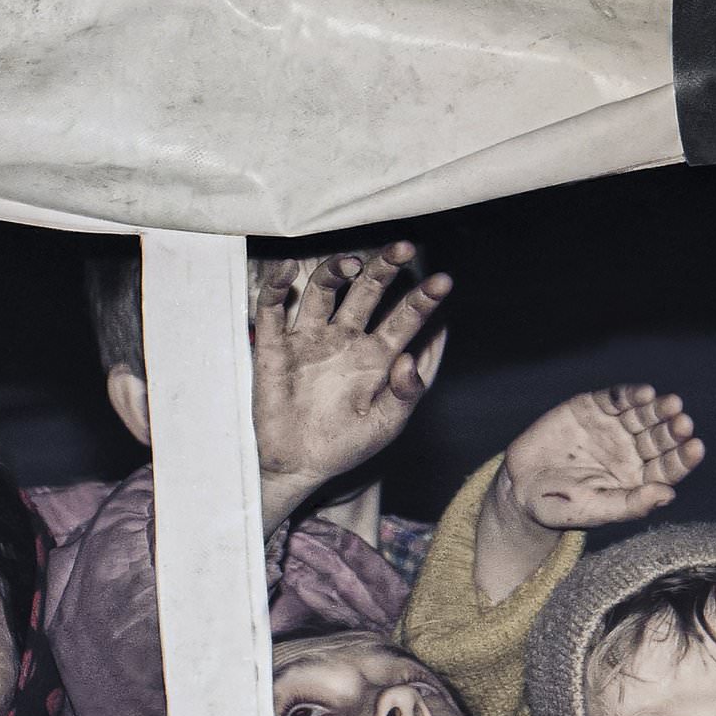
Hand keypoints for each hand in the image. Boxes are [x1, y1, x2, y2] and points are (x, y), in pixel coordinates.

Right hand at [252, 242, 450, 532]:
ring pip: (322, 290)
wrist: (296, 466)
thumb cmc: (345, 446)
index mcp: (376, 355)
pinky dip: (275, 287)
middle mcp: (344, 338)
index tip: (444, 282)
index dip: (423, 300)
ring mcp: (308, 339)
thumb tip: (411, 359)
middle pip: (366, 291)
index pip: (404, 318)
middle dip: (384, 268)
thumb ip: (404, 395)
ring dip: (335, 271)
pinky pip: (271, 309)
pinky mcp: (273, 347)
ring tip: (352, 263)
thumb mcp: (385, 426)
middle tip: (403, 248)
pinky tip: (285, 272)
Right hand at [474, 385, 704, 601]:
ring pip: (643, 415)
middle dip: (673, 430)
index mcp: (639, 479)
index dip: (683, 457)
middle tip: (684, 423)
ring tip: (670, 404)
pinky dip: (629, 394)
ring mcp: (612, 427)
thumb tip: (669, 494)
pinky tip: (643, 393)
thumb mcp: (595, 509)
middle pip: (660, 438)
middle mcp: (631, 451)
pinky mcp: (592, 407)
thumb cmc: (560, 506)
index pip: (669, 467)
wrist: (519, 487)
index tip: (695, 447)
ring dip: (658, 408)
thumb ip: (631, 504)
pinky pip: (616, 398)